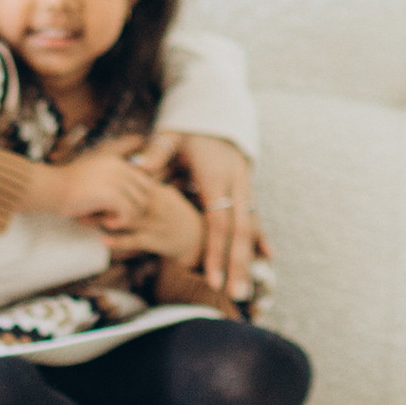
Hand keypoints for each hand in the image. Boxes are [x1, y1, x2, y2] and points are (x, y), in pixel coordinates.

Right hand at [39, 148, 186, 247]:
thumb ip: (111, 177)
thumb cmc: (67, 185)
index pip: (144, 177)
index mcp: (115, 161)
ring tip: (113, 221)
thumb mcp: (91, 173)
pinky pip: (128, 211)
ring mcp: (114, 179)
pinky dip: (121, 221)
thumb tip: (125, 192)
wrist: (50, 187)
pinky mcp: (109, 194)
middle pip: (146, 189)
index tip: (126, 207)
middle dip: (137, 206)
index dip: (140, 195)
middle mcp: (118, 166)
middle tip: (120, 216)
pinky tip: (108, 223)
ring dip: (129, 215)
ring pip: (139, 201)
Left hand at [141, 129, 263, 298]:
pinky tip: (268, 256)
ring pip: (250, 227)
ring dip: (248, 259)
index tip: (211, 277)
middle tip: (236, 295)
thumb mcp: (170, 136)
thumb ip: (155, 153)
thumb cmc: (188, 128)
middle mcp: (236, 183)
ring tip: (244, 289)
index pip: (218, 220)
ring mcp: (245, 186)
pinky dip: (260, 237)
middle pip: (241, 230)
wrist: (216, 109)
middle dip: (238, 265)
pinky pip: (255, 216)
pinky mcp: (247, 187)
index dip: (215, 250)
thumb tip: (138, 168)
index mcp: (216, 176)